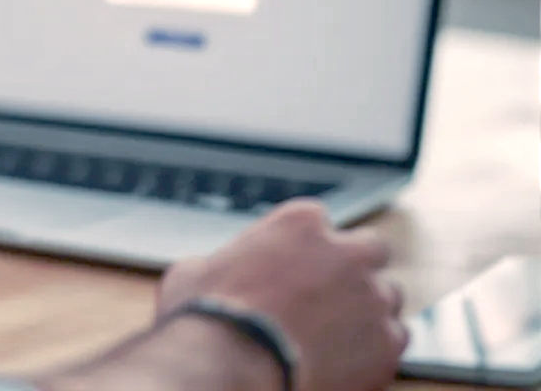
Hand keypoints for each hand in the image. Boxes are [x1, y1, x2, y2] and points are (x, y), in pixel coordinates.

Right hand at [157, 200, 406, 390]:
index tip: (294, 268)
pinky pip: (394, 340)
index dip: (306, 247)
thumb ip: (222, 263)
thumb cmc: (205, 317)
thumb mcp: (193, 272)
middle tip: (331, 295)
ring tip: (335, 336)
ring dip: (368, 310)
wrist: (231, 366)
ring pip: (388, 296)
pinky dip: (375, 350)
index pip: (319, 221)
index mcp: (300, 222)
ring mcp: (372, 297)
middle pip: (372, 249)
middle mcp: (346, 252)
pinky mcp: (386, 344)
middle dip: (357, 267)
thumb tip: (214, 273)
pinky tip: (344, 362)